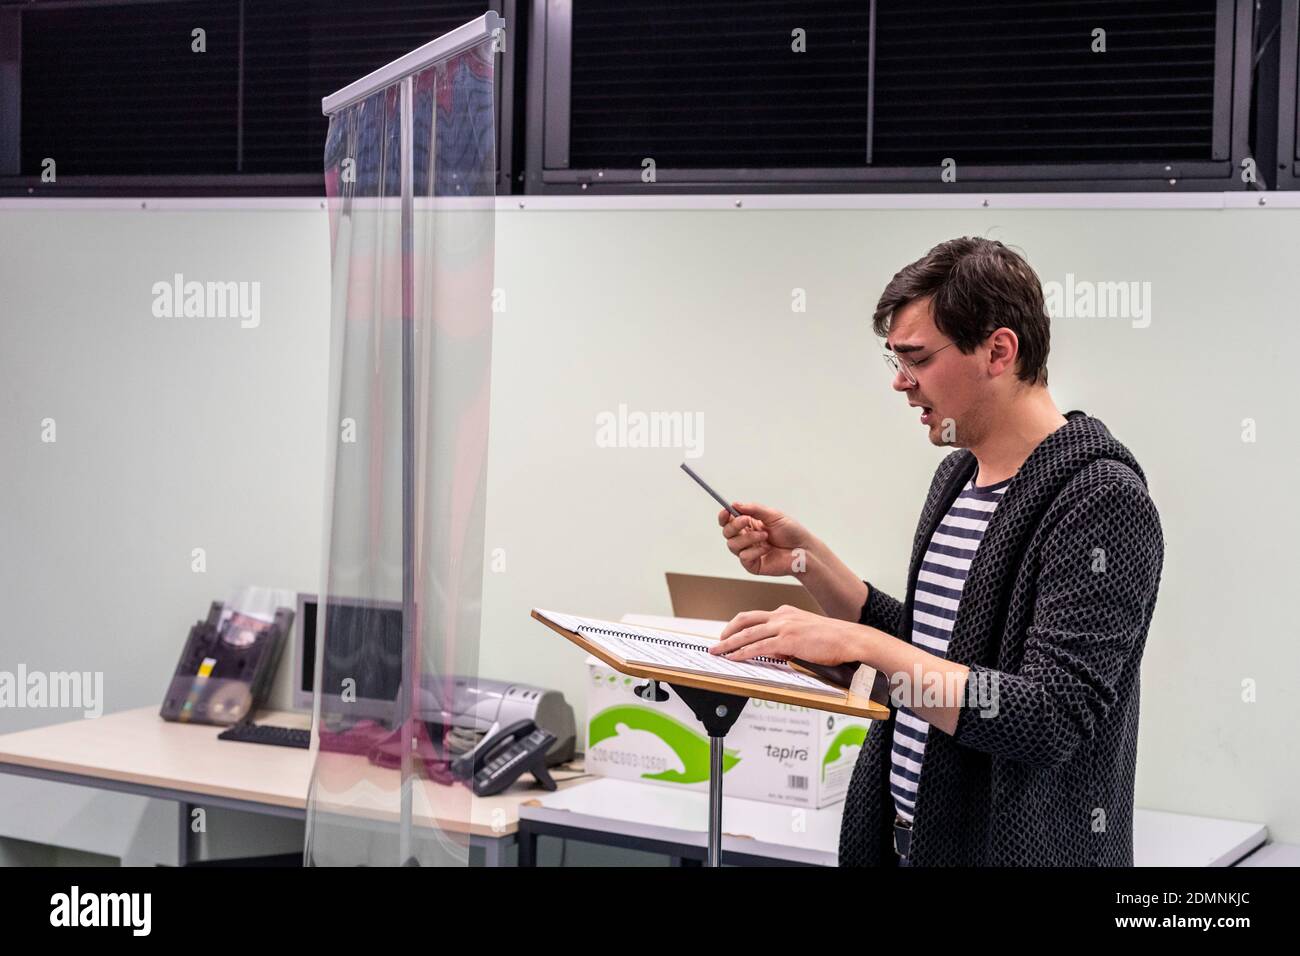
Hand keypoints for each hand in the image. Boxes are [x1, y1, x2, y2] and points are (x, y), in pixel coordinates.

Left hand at [709, 605, 855, 665]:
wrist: (849, 639)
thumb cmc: (832, 639)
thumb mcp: (804, 634)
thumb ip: (787, 640)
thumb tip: (773, 651)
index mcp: (786, 612)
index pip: (755, 617)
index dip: (738, 625)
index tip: (728, 634)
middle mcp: (782, 615)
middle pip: (745, 621)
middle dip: (727, 632)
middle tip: (716, 643)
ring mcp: (784, 626)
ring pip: (748, 633)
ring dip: (729, 644)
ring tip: (717, 652)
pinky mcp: (788, 639)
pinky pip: (759, 646)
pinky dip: (743, 652)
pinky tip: (734, 658)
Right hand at [717, 502, 812, 576]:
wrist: (804, 550)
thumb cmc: (792, 532)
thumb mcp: (773, 515)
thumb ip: (754, 509)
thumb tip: (735, 504)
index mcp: (750, 525)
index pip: (729, 520)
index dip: (724, 516)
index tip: (726, 511)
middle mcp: (747, 538)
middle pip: (727, 532)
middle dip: (734, 525)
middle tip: (747, 520)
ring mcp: (749, 552)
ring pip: (732, 545)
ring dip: (748, 538)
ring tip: (764, 536)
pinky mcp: (752, 565)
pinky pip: (743, 557)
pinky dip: (754, 551)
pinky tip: (767, 549)